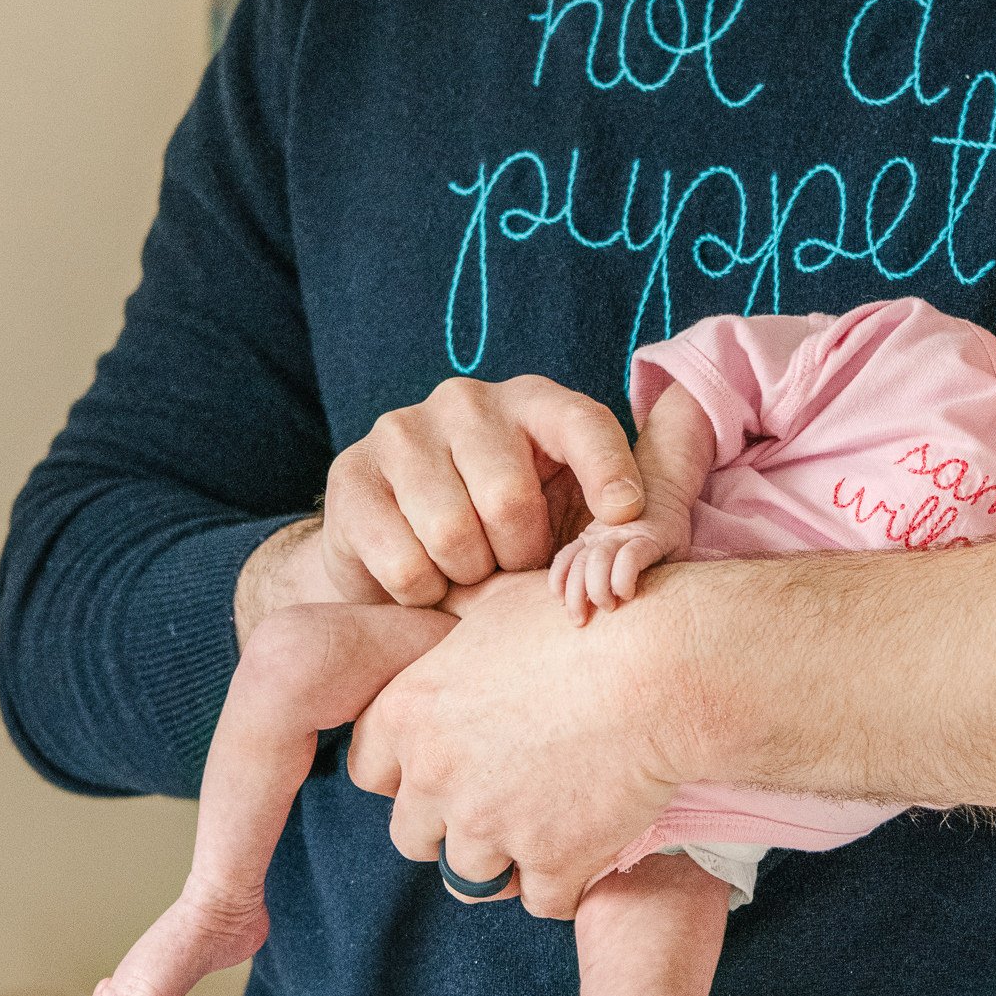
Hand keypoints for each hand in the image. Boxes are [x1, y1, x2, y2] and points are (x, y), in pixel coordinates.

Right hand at [318, 375, 646, 606]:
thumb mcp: (569, 516)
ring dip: (467, 578)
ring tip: (465, 568)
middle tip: (507, 563)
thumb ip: (615, 511)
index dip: (607, 469)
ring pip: (453, 537)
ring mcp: (401, 432)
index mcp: (533, 404)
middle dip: (518, 556)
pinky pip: (405, 565)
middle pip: (511, 501)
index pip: (581, 423)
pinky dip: (423, 594)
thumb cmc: (506, 537)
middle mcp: (466, 402)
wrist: (396, 556)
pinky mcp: (350, 477)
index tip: (624, 514)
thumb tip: (645, 519)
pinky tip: (424, 577)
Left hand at [346, 570, 703, 917]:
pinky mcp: (550, 863)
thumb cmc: (582, 621)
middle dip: (451, 826)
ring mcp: (490, 827)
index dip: (409, 774)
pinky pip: (542, 900)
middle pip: (413, 837)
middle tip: (502, 802)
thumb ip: (454, 632)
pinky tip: (589, 847)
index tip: (450, 766)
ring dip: (503, 863)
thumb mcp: (496, 605)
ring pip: (470, 879)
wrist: (661, 666)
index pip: (369, 772)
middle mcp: (436, 778)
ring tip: (545, 831)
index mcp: (409, 713)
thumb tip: (444, 620)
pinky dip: (564, 883)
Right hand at [549, 519, 678, 625]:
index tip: (627, 596)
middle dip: (597, 590)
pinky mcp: (585, 537)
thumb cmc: (672, 532)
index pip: (631, 555)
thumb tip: (663, 605)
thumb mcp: (679, 547)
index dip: (624, 578)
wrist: (658, 490)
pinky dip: (559, 577)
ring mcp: (599, 534)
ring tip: (579, 618)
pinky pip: (566, 555)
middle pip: (599, 559)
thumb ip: (670, 569)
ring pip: (579, 560)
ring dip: (576, 591)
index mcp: (648, 536)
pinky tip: (558, 598)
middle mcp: (619, 533)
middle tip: (605, 611)